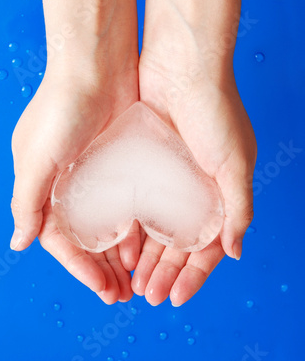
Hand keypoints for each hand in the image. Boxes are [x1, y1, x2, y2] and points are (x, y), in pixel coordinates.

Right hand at [11, 64, 139, 303]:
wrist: (96, 63)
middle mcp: (65, 182)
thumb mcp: (37, 157)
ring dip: (117, 252)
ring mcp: (93, 173)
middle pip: (83, 237)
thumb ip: (27, 201)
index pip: (59, 239)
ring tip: (136, 277)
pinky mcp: (118, 161)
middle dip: (100, 267)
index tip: (102, 290)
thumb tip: (19, 243)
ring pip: (106, 225)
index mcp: (41, 185)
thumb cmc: (62, 107)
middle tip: (121, 294)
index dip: (79, 268)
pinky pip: (124, 204)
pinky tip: (145, 244)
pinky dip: (132, 225)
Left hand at [132, 49, 256, 306]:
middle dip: (167, 271)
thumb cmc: (215, 109)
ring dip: (148, 256)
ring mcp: (170, 177)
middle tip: (148, 295)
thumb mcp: (235, 162)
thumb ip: (238, 208)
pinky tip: (122, 247)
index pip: (210, 244)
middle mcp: (197, 188)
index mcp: (223, 191)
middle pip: (180, 242)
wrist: (181, 63)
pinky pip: (138, 205)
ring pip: (157, 228)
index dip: (195, 274)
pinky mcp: (146, 163)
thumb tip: (235, 252)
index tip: (177, 297)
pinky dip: (133, 227)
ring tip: (133, 280)